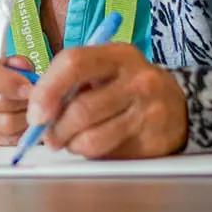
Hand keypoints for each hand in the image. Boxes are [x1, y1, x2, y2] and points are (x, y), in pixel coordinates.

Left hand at [30, 43, 187, 159]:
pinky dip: (94, 155)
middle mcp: (139, 80)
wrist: (176, 105)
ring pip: (92, 139)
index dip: (47, 90)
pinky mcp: (154, 141)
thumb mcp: (103, 70)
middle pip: (81, 109)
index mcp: (119, 55)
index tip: (35, 114)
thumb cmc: (125, 86)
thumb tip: (36, 111)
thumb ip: (70, 81)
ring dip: (72, 145)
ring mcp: (150, 111)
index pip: (74, 63)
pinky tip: (99, 145)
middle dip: (56, 129)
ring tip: (72, 141)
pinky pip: (110, 156)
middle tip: (49, 136)